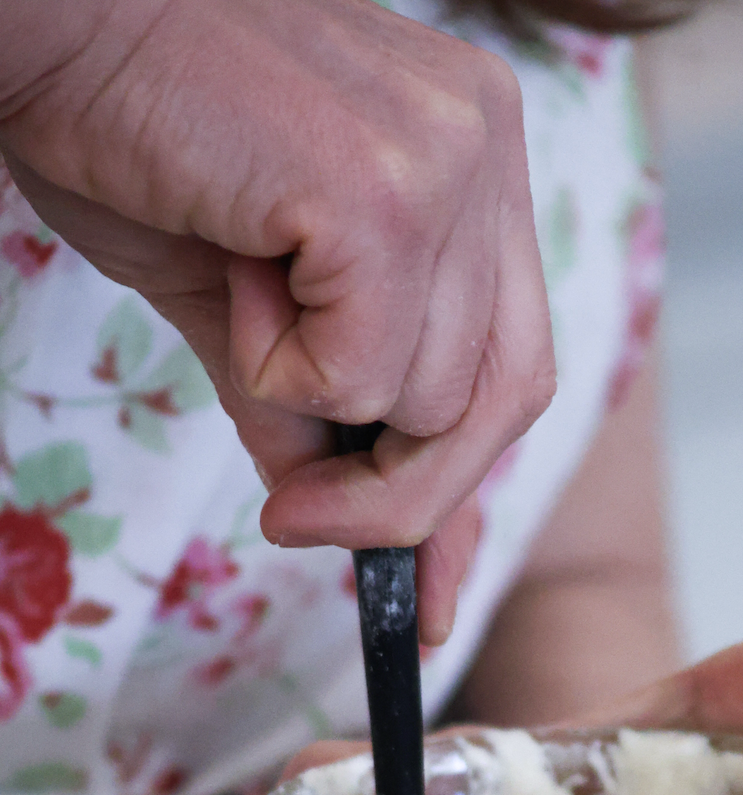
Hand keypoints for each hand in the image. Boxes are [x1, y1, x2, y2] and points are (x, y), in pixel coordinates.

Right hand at [0, 0, 553, 616]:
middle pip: (503, 402)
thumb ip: (314, 402)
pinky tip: (235, 265)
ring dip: (311, 391)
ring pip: (427, 401)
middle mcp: (486, 149)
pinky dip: (280, 364)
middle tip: (295, 514)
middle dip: (402, 497)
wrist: (46, 21)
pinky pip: (362, 378)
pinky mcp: (390, 193)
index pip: (510, 363)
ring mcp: (451, 164)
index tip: (433, 601)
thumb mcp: (249, 297)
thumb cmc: (134, 131)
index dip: (466, 492)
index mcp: (473, 159)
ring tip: (241, 273)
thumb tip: (336, 516)